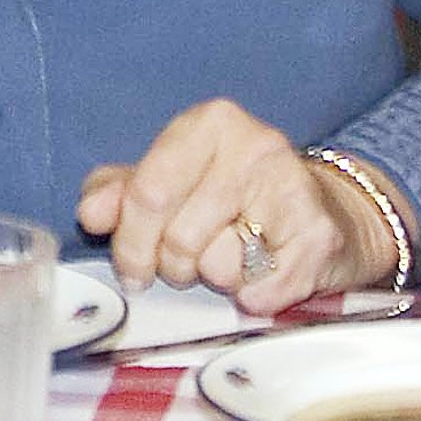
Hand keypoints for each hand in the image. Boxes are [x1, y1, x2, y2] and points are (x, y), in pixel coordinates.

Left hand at [76, 99, 406, 314]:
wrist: (329, 212)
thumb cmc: (234, 196)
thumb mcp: (173, 179)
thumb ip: (121, 191)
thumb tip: (91, 213)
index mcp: (210, 123)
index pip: (147, 193)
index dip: (130, 242)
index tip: (131, 271)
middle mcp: (255, 145)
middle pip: (178, 236)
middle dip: (169, 267)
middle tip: (180, 269)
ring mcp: (293, 188)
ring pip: (218, 266)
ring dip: (215, 279)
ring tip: (231, 260)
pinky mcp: (321, 236)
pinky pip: (259, 292)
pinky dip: (252, 298)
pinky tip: (262, 276)